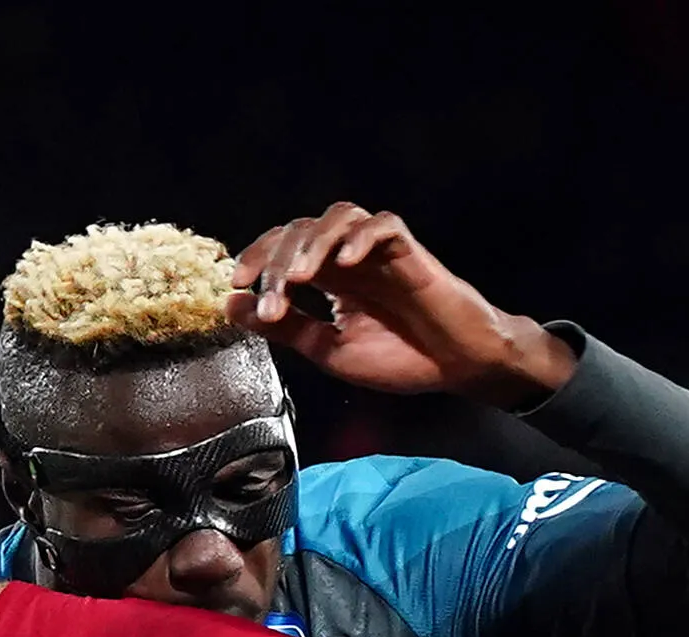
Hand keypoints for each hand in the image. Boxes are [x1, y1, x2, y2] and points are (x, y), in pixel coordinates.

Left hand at [227, 203, 572, 404]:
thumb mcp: (330, 350)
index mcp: (327, 277)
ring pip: (337, 218)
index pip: (281, 248)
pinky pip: (382, 226)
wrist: (457, 367)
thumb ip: (285, 328)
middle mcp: (348, 256)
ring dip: (312, 244)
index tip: (237, 286)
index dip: (256, 259)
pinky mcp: (409, 250)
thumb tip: (232, 307)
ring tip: (301, 279)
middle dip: (279, 263)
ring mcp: (378, 250)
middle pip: (300, 231)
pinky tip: (345, 264)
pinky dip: (360, 239)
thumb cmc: (401, 358)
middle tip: (273, 301)